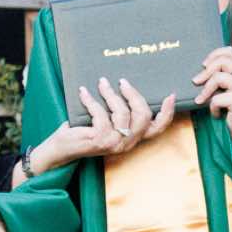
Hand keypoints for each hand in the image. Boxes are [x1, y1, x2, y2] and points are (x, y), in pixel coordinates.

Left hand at [36, 78, 177, 167]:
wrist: (62, 149)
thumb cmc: (83, 131)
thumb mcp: (108, 122)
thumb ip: (121, 113)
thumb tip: (128, 85)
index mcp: (133, 139)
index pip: (157, 128)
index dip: (167, 112)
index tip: (169, 95)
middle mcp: (127, 143)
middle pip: (143, 115)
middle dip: (134, 94)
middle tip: (122, 82)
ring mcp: (115, 143)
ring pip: (122, 112)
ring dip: (110, 94)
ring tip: (101, 83)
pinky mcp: (101, 140)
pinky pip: (101, 114)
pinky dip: (91, 100)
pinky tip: (83, 92)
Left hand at [192, 46, 231, 142]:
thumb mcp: (227, 92)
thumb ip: (221, 79)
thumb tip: (201, 70)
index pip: (230, 51)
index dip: (214, 54)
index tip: (204, 65)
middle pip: (223, 61)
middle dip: (205, 71)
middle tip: (195, 82)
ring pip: (218, 77)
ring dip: (205, 91)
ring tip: (200, 101)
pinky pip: (217, 99)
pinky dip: (212, 108)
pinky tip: (217, 115)